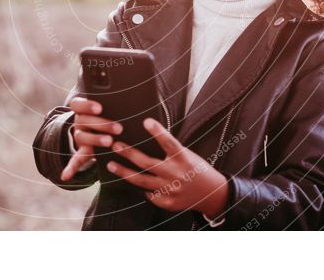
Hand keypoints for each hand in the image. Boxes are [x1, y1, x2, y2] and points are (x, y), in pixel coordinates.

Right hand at [60, 96, 122, 180]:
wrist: (97, 128)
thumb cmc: (110, 114)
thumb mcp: (110, 107)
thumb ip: (117, 103)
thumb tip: (141, 94)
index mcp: (82, 109)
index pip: (77, 104)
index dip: (87, 106)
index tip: (100, 108)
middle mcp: (79, 122)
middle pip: (84, 121)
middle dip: (101, 124)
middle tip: (118, 128)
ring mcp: (80, 137)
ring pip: (82, 137)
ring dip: (95, 140)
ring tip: (110, 142)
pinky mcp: (82, 151)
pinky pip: (75, 160)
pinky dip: (70, 168)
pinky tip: (66, 176)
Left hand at [106, 117, 228, 219]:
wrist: (212, 194)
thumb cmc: (196, 169)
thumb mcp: (188, 155)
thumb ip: (171, 150)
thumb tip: (147, 138)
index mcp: (183, 158)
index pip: (169, 142)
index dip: (158, 132)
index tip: (146, 121)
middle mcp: (176, 174)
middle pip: (148, 163)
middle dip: (129, 154)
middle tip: (115, 145)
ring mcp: (171, 190)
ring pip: (142, 181)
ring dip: (124, 172)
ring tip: (111, 165)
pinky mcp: (169, 203)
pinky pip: (150, 195)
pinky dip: (143, 189)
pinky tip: (133, 182)